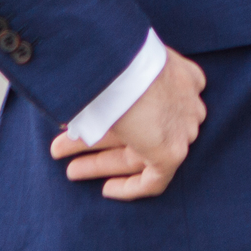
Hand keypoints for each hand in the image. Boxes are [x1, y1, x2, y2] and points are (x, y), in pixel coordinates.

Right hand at [49, 45, 206, 199]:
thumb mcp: (112, 66)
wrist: (121, 67)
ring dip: (102, 163)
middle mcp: (186, 102)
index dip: (122, 117)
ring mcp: (182, 128)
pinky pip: (155, 179)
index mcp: (180, 75)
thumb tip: (77, 92)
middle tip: (65, 147)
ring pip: (141, 152)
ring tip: (70, 171)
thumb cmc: (111, 61)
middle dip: (100, 141)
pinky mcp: (174, 151)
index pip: (154, 103)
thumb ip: (104, 81)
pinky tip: (106, 190)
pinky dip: (130, 188)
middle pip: (141, 129)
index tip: (100, 126)